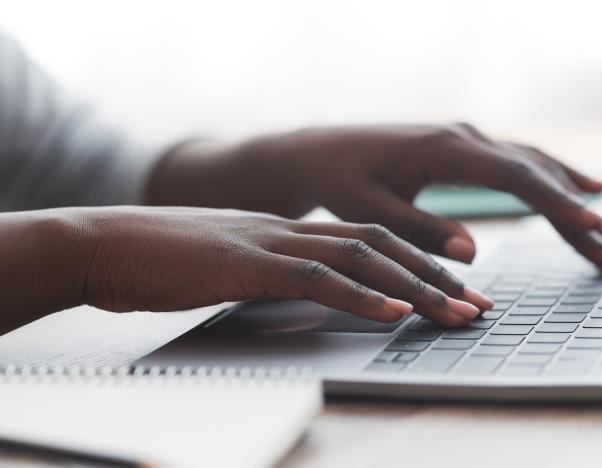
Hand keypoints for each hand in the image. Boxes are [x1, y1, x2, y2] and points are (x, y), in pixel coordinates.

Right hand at [0, 207, 492, 333]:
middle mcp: (291, 230)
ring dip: (414, 287)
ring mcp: (269, 243)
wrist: (104, 243)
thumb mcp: (236, 267)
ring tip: (456, 312)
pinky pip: (312, 278)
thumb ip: (278, 277)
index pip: (372, 241)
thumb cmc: (166, 262)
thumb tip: (317, 299)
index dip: (420, 264)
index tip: (458, 290)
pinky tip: (392, 311)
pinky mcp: (244, 264)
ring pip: (360, 257)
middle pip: (381, 246)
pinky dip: (358, 295)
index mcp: (292, 230)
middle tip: (481, 306)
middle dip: (436, 278)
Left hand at [148, 123, 601, 270]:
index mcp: (446, 149)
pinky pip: (521, 164)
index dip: (559, 204)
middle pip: (538, 173)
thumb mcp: (371, 212)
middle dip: (579, 215)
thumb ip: (421, 231)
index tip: (597, 227)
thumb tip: (474, 252)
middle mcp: (465, 136)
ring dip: (574, 199)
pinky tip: (579, 191)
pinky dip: (554, 181)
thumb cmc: (339, 181)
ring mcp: (469, 138)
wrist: (316, 152)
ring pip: (536, 166)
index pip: (517, 177)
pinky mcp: (466, 148)